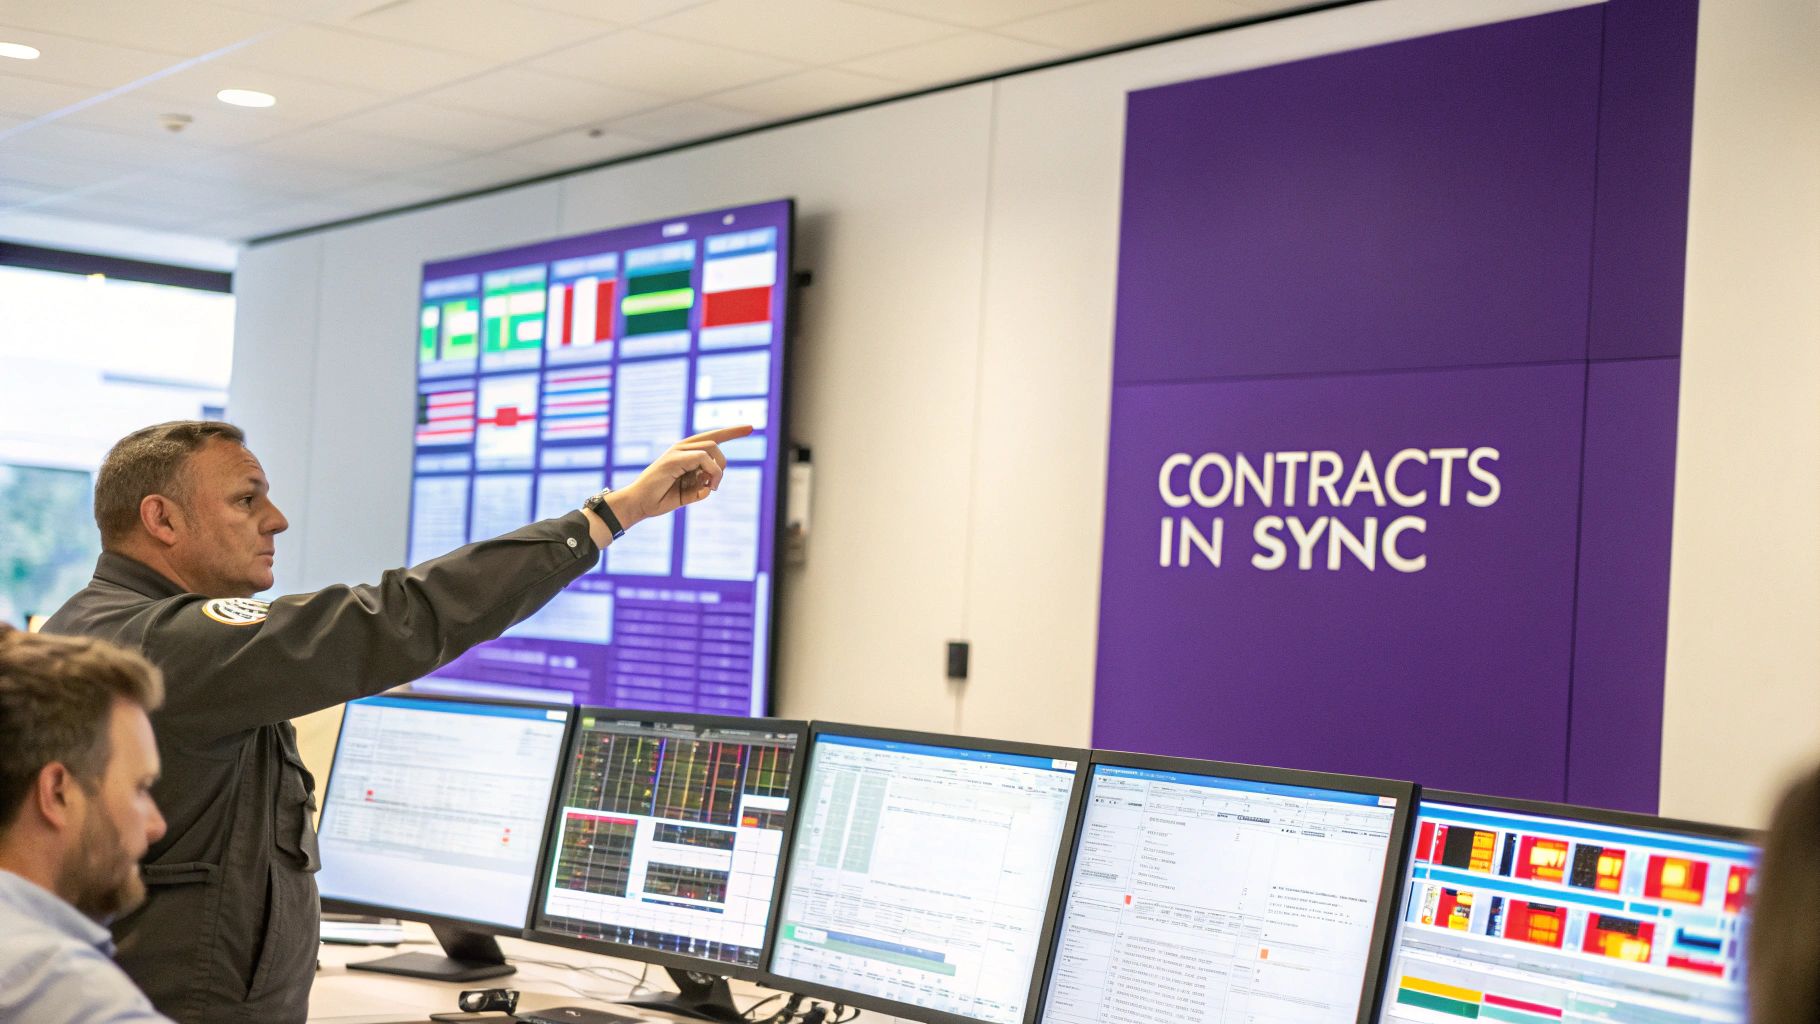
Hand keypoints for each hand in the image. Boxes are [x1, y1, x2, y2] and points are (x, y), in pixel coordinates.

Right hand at [607, 425, 753, 529]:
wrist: (638, 504)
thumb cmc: (659, 499)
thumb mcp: (687, 494)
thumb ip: (701, 486)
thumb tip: (712, 483)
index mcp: (685, 454)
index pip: (712, 437)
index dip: (732, 432)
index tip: (751, 427)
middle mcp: (682, 448)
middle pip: (715, 441)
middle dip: (723, 463)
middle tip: (715, 486)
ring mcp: (677, 451)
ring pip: (711, 448)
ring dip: (718, 470)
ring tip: (711, 487)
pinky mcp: (674, 459)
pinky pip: (703, 458)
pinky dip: (710, 472)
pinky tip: (706, 486)